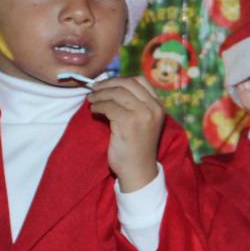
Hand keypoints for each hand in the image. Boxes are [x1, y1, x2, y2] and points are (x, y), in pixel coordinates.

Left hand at [90, 76, 163, 191]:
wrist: (138, 171)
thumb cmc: (136, 148)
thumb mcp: (143, 122)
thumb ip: (136, 105)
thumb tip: (111, 87)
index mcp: (158, 106)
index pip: (140, 81)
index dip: (120, 79)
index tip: (107, 84)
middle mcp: (153, 108)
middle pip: (127, 84)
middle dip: (107, 84)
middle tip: (94, 89)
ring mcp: (143, 114)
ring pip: (116, 93)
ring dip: (100, 94)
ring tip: (91, 100)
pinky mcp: (129, 122)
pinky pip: (109, 106)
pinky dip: (98, 105)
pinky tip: (94, 110)